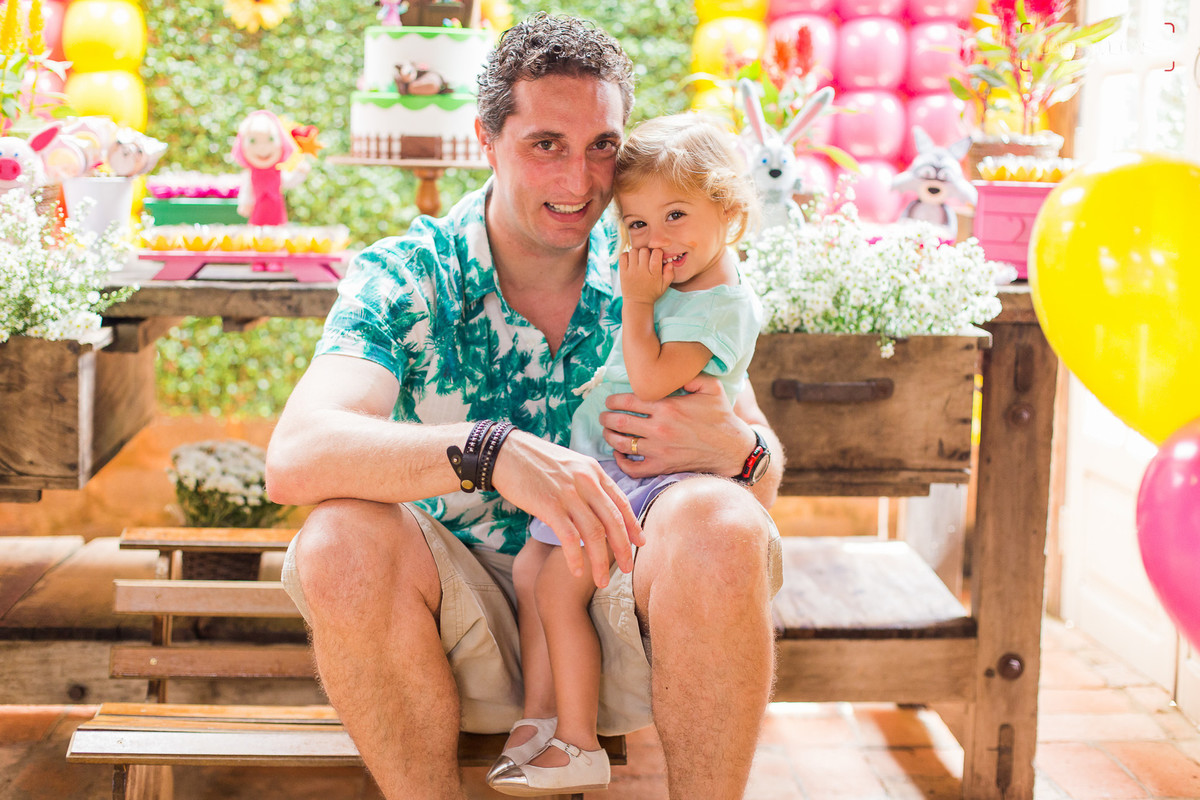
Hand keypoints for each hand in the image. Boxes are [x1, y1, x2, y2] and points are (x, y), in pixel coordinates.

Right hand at [491, 431, 643, 587]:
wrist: (505, 451)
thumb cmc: (535, 460)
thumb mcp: (570, 464)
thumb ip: (586, 482)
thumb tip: (597, 504)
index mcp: (594, 471)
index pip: (621, 502)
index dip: (633, 525)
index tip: (640, 543)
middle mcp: (586, 482)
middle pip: (613, 521)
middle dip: (623, 548)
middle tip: (627, 569)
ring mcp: (569, 494)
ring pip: (594, 534)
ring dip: (600, 561)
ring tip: (602, 581)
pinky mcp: (549, 506)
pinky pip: (569, 538)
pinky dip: (575, 558)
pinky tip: (577, 571)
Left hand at [599, 375, 754, 479]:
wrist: (733, 449)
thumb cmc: (721, 416)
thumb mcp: (711, 387)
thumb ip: (690, 375)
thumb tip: (672, 368)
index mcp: (668, 406)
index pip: (629, 401)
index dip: (614, 400)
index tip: (610, 401)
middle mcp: (660, 428)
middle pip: (620, 422)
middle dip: (606, 418)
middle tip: (603, 416)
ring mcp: (659, 450)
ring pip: (622, 444)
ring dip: (610, 437)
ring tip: (607, 432)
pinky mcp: (662, 466)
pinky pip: (633, 468)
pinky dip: (622, 462)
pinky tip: (620, 455)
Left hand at [619, 247, 673, 306]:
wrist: (637, 303)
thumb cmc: (652, 293)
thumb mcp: (664, 286)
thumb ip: (669, 274)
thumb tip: (669, 263)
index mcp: (654, 274)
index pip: (656, 253)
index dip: (657, 252)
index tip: (656, 256)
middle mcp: (642, 271)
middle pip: (644, 250)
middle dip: (647, 252)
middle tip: (647, 258)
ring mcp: (631, 271)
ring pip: (633, 251)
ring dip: (636, 253)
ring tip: (638, 259)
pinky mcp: (623, 272)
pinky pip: (623, 256)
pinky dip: (626, 255)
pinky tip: (630, 261)